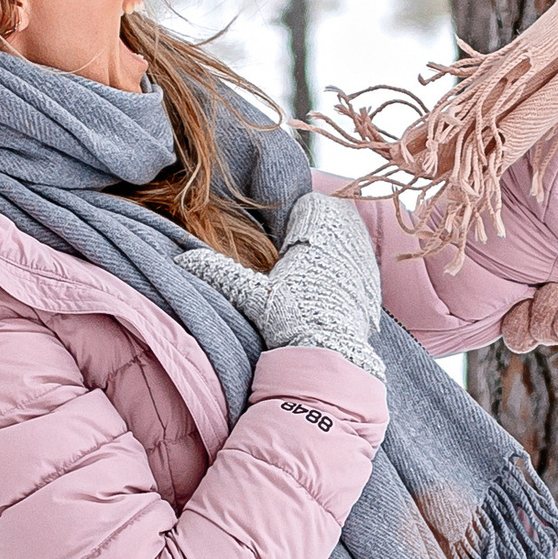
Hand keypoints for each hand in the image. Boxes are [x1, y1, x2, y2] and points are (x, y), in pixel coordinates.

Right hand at [176, 192, 384, 381]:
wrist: (330, 354)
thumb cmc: (291, 318)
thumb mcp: (251, 292)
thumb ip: (218, 271)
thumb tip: (183, 258)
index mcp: (321, 231)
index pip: (312, 204)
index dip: (298, 216)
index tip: (286, 234)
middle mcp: (348, 241)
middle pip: (335, 218)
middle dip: (317, 229)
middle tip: (298, 250)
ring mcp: (365, 264)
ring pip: (350, 241)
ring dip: (334, 249)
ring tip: (312, 270)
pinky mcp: (374, 286)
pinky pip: (362, 267)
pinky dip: (348, 272)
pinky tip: (331, 290)